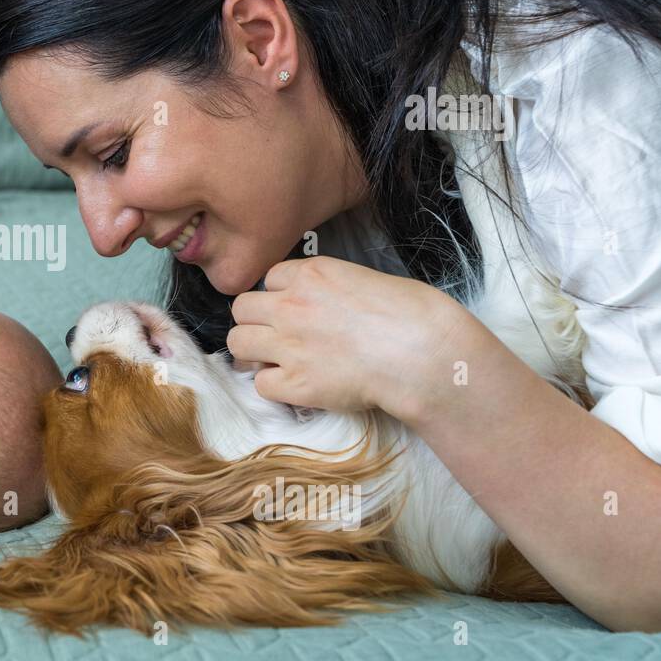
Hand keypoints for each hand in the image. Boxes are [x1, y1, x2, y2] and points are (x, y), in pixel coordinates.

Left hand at [226, 255, 475, 418]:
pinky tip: (296, 384)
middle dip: (256, 321)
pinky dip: (274, 386)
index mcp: (311, 274)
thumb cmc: (412, 314)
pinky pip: (260, 384)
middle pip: (242, 308)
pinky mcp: (295, 383)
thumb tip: (325, 304)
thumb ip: (332, 288)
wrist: (422, 353)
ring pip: (238, 343)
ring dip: (253, 352)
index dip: (279, 295)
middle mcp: (291, 306)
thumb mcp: (367, 280)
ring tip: (276, 360)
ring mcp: (288, 345)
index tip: (294, 308)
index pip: (269, 279)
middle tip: (276, 335)